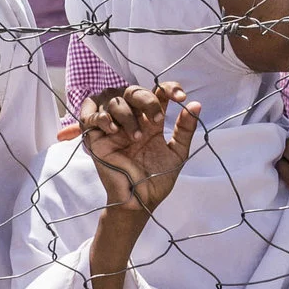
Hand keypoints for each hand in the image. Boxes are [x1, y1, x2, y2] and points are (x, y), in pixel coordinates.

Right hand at [81, 83, 199, 215]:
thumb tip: (196, 105)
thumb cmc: (158, 178)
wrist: (141, 200)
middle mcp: (133, 120)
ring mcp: (114, 129)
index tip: (181, 97)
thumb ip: (185, 129)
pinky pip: (93, 118)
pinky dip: (103, 119)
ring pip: (116, 102)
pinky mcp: (97, 140)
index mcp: (152, 121)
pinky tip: (114, 131)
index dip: (169, 88)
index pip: (158, 93)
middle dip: (148, 100)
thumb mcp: (178, 152)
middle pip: (135, 91)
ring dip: (129, 116)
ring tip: (137, 138)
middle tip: (158, 119)